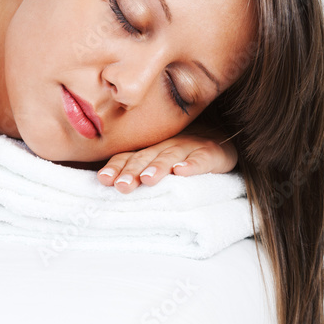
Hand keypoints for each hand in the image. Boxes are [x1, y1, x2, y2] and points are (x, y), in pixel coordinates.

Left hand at [96, 128, 237, 192]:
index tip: (104, 180)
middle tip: (122, 186)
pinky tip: (182, 170)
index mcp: (149, 149)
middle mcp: (165, 145)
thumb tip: (106, 185)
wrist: (220, 137)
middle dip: (132, 171)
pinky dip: (192, 164)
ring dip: (158, 167)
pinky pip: (202, 158)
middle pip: (145, 158)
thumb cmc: (181, 154)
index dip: (116, 167)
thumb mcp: (158, 162)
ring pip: (170, 156)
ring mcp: (189, 146)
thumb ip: (136, 172)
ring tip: (148, 179)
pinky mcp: (212, 153)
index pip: (128, 157)